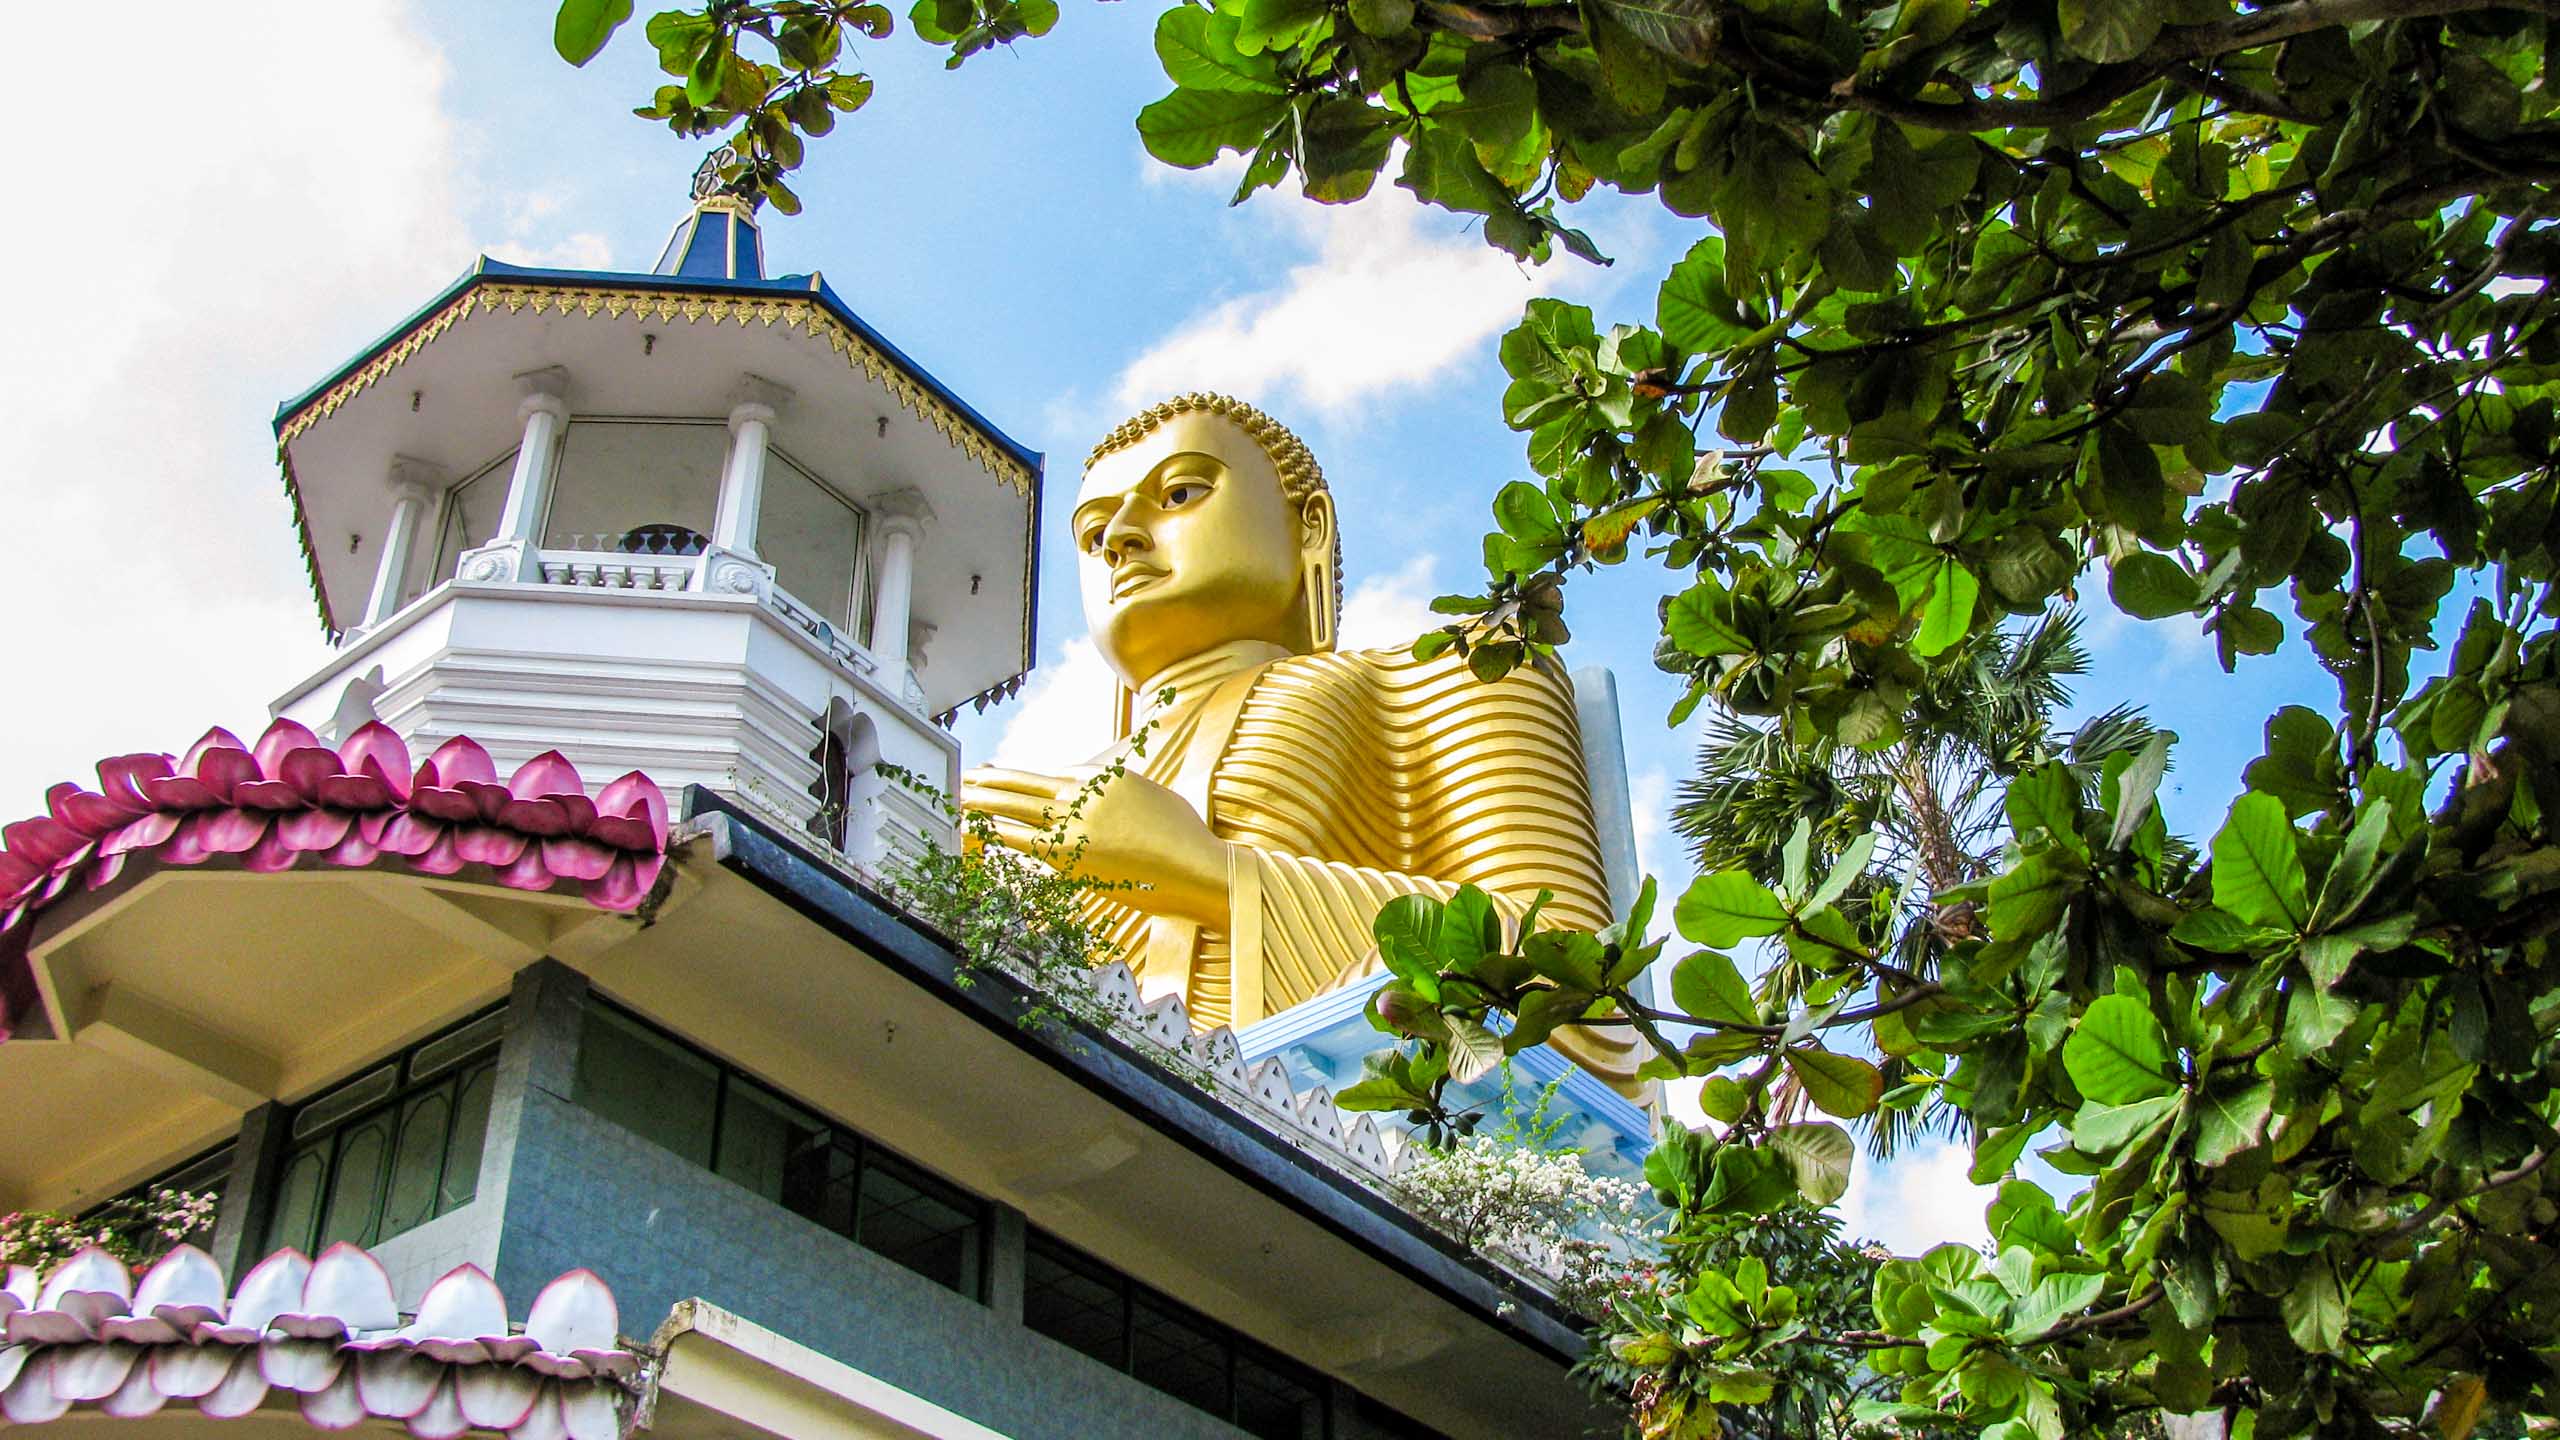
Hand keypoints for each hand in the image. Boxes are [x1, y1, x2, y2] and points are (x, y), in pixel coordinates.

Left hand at [961, 765, 1231, 929]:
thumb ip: (1121, 793)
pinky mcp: (1070, 854)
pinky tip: (976, 825)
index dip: (1026, 774)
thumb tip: (1104, 798)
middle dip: (994, 778)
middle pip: (1028, 782)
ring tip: (960, 794)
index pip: (1056, 773)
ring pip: (1016, 805)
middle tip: (969, 774)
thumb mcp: (1153, 798)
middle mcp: (1086, 793)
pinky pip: (1021, 837)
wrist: (1195, 866)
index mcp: (1107, 777)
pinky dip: (995, 829)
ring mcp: (1075, 822)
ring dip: (984, 799)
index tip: (1009, 773)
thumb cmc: (1184, 838)